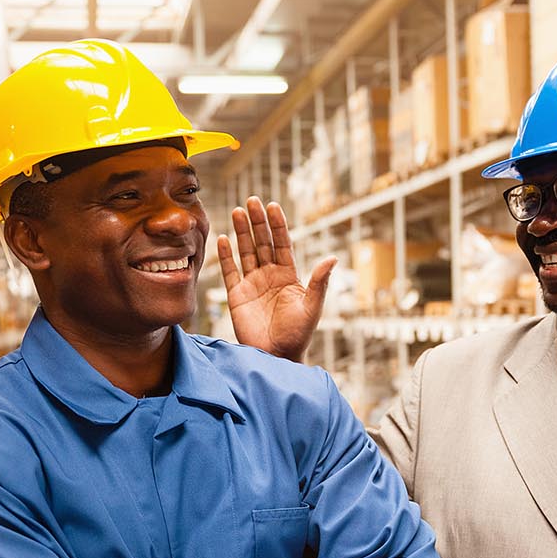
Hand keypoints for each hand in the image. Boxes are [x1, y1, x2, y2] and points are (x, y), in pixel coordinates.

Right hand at [218, 197, 336, 362]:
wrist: (278, 356)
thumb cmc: (298, 335)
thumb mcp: (313, 307)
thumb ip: (319, 282)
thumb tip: (333, 257)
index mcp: (289, 275)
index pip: (282, 243)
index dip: (277, 225)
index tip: (273, 206)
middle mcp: (270, 275)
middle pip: (262, 242)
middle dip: (257, 222)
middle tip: (252, 200)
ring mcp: (252, 284)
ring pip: (245, 252)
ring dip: (241, 232)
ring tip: (237, 211)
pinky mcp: (237, 296)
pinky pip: (230, 271)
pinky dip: (225, 256)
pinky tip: (223, 239)